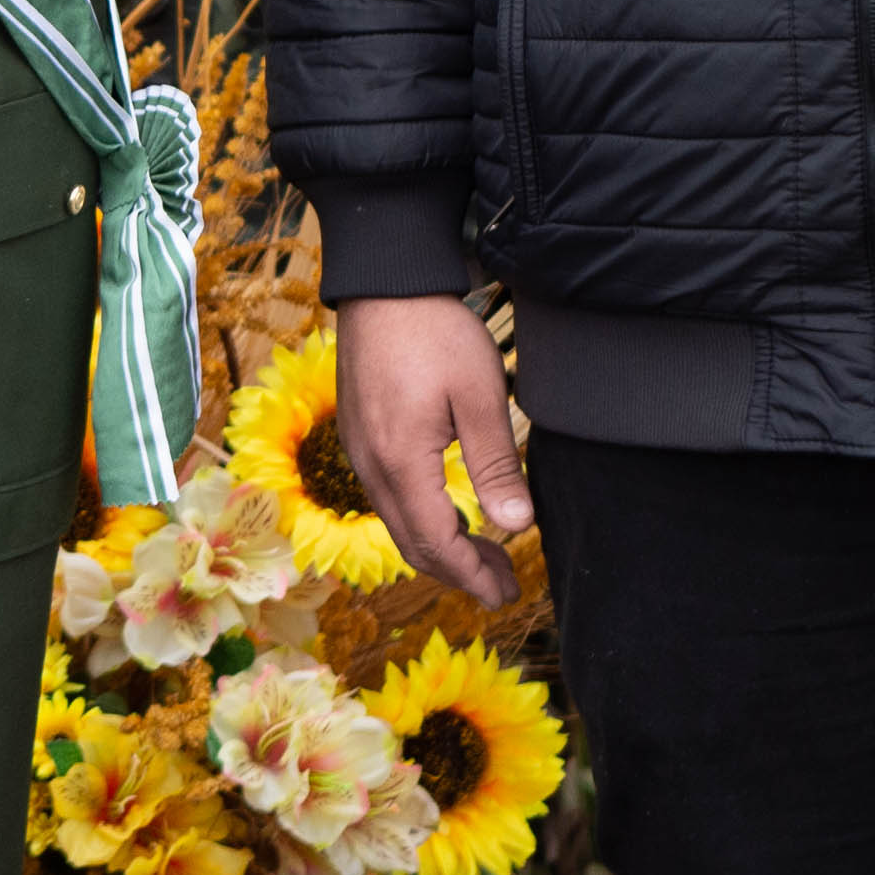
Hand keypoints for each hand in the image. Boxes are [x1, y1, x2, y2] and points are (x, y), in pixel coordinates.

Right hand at [334, 294, 532, 602]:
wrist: (384, 282)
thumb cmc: (435, 332)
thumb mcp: (480, 396)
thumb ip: (496, 466)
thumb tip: (517, 527)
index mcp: (401, 463)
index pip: (437, 543)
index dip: (473, 575)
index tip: (506, 592)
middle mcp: (370, 466)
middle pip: (412, 544)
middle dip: (459, 573)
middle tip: (503, 584)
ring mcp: (358, 449)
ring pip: (396, 523)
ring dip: (440, 546)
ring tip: (485, 553)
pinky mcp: (357, 432)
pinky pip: (386, 497)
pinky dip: (421, 519)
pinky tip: (450, 510)